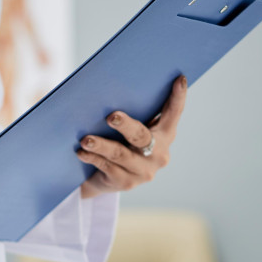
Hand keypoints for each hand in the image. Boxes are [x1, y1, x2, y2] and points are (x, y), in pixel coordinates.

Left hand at [78, 75, 187, 198]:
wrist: (109, 179)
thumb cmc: (123, 142)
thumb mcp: (133, 129)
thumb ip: (136, 113)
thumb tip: (114, 87)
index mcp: (165, 135)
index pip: (174, 114)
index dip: (178, 97)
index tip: (179, 79)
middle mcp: (159, 154)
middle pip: (142, 136)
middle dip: (126, 125)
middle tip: (111, 116)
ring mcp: (144, 171)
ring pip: (120, 154)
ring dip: (101, 145)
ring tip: (85, 139)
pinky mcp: (126, 183)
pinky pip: (107, 167)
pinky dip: (93, 158)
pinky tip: (81, 152)